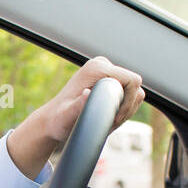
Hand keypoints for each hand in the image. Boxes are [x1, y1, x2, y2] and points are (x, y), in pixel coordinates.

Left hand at [7, 56, 145, 179]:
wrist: (53, 120)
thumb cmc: (59, 120)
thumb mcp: (68, 116)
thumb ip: (78, 106)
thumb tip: (87, 94)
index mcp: (97, 68)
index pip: (132, 81)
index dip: (129, 103)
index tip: (114, 118)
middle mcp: (102, 65)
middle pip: (135, 87)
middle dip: (127, 108)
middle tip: (110, 122)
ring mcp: (106, 72)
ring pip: (133, 92)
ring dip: (125, 109)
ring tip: (107, 120)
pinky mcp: (108, 80)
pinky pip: (128, 94)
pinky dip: (123, 108)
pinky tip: (108, 117)